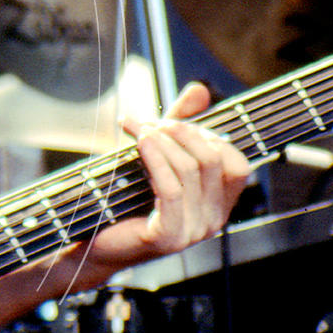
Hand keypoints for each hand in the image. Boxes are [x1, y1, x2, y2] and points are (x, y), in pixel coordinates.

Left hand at [82, 81, 250, 275]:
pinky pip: (171, 188)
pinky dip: (155, 159)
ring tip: (138, 128)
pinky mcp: (169, 236)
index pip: (237, 164)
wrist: (95, 243)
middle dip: (181, 132)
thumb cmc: (127, 200)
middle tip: (149, 122)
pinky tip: (140, 142)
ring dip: (162, 141)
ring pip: (189, 170)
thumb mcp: (158, 157)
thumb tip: (200, 89)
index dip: (209, 136)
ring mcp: (193, 232)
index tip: (173, 124)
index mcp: (219, 205)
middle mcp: (213, 221)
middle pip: (212, 160)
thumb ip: (181, 125)